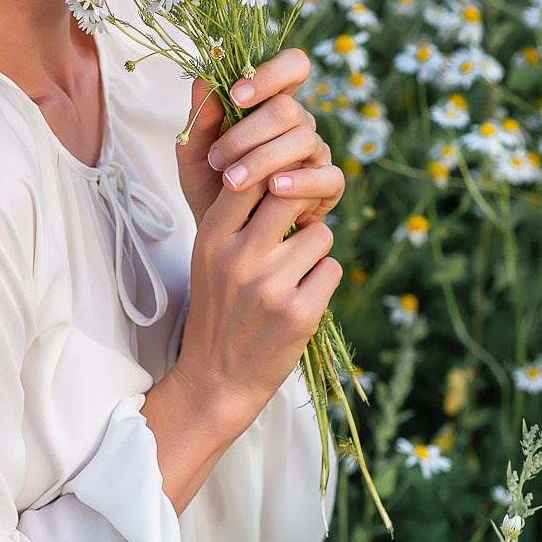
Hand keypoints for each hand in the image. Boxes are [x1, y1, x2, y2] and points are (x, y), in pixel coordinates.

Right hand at [174, 110, 344, 427]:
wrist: (216, 377)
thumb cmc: (218, 306)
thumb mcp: (209, 255)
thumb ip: (235, 213)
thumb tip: (276, 165)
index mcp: (212, 238)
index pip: (250, 175)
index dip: (274, 173)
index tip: (281, 181)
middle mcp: (238, 258)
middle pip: (291, 194)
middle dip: (303, 202)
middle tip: (300, 218)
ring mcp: (270, 287)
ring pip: (320, 234)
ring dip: (315, 249)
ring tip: (293, 272)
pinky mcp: (300, 313)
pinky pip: (332, 269)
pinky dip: (323, 280)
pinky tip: (301, 297)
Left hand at [175, 48, 344, 230]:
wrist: (224, 236)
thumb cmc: (211, 188)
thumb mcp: (194, 155)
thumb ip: (199, 119)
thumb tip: (202, 79)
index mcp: (270, 104)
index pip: (292, 66)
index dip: (270, 73)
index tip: (237, 95)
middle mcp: (299, 124)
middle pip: (288, 108)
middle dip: (248, 132)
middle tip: (217, 158)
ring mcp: (316, 154)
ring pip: (303, 139)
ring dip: (262, 159)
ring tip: (232, 182)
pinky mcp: (328, 186)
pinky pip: (327, 176)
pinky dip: (300, 182)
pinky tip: (274, 190)